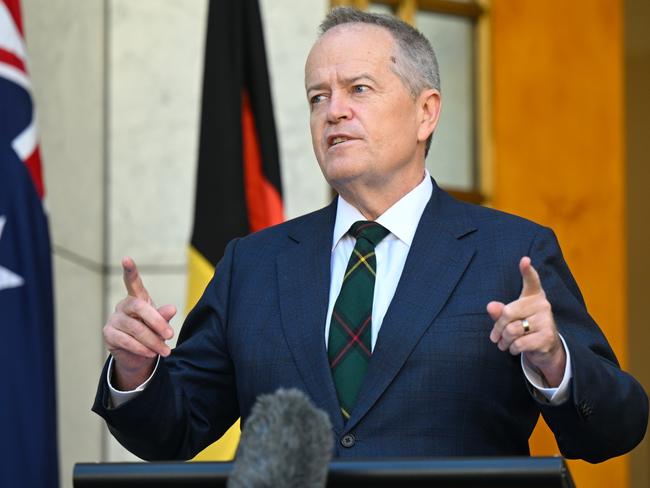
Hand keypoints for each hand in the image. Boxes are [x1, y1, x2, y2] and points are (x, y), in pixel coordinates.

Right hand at [102, 257, 175, 389]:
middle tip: (170, 335)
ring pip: (135, 328)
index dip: (130, 271)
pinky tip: (150, 353)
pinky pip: (126, 341)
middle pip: (139, 307)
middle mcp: (124, 306)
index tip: (126, 259)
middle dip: (157, 322)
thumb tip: (172, 308)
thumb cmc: (151, 333)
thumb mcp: (160, 324)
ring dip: (152, 341)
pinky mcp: (109, 334)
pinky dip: (141, 348)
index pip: (133, 282)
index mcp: (138, 298)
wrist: (138, 355)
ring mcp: (114, 319)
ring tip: (165, 351)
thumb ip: (163, 316)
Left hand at [487, 257, 565, 386]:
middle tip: (496, 336)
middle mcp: (543, 304)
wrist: (544, 349)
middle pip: (507, 313)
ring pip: (512, 330)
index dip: (527, 270)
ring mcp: (546, 320)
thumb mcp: (510, 318)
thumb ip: (500, 312)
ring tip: (505, 343)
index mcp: (533, 295)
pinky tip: (516, 348)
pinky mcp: (547, 337)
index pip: (531, 281)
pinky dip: (512, 348)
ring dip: (504, 340)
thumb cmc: (524, 327)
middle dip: (497, 328)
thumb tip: (490, 306)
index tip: (525, 260)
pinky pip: (519, 343)